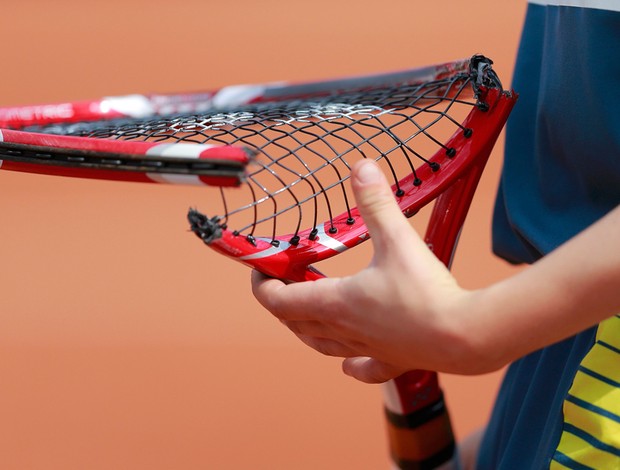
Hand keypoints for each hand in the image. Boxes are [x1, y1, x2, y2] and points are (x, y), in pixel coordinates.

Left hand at [252, 159, 483, 382]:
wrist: (465, 335)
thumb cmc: (428, 294)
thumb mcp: (397, 239)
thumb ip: (376, 203)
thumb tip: (360, 168)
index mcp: (336, 303)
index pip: (279, 301)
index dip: (262, 285)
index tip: (261, 270)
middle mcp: (344, 330)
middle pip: (295, 322)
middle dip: (281, 302)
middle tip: (283, 282)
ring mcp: (367, 349)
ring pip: (321, 344)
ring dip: (305, 329)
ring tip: (305, 315)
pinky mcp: (391, 361)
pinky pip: (363, 367)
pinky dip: (351, 364)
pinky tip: (349, 364)